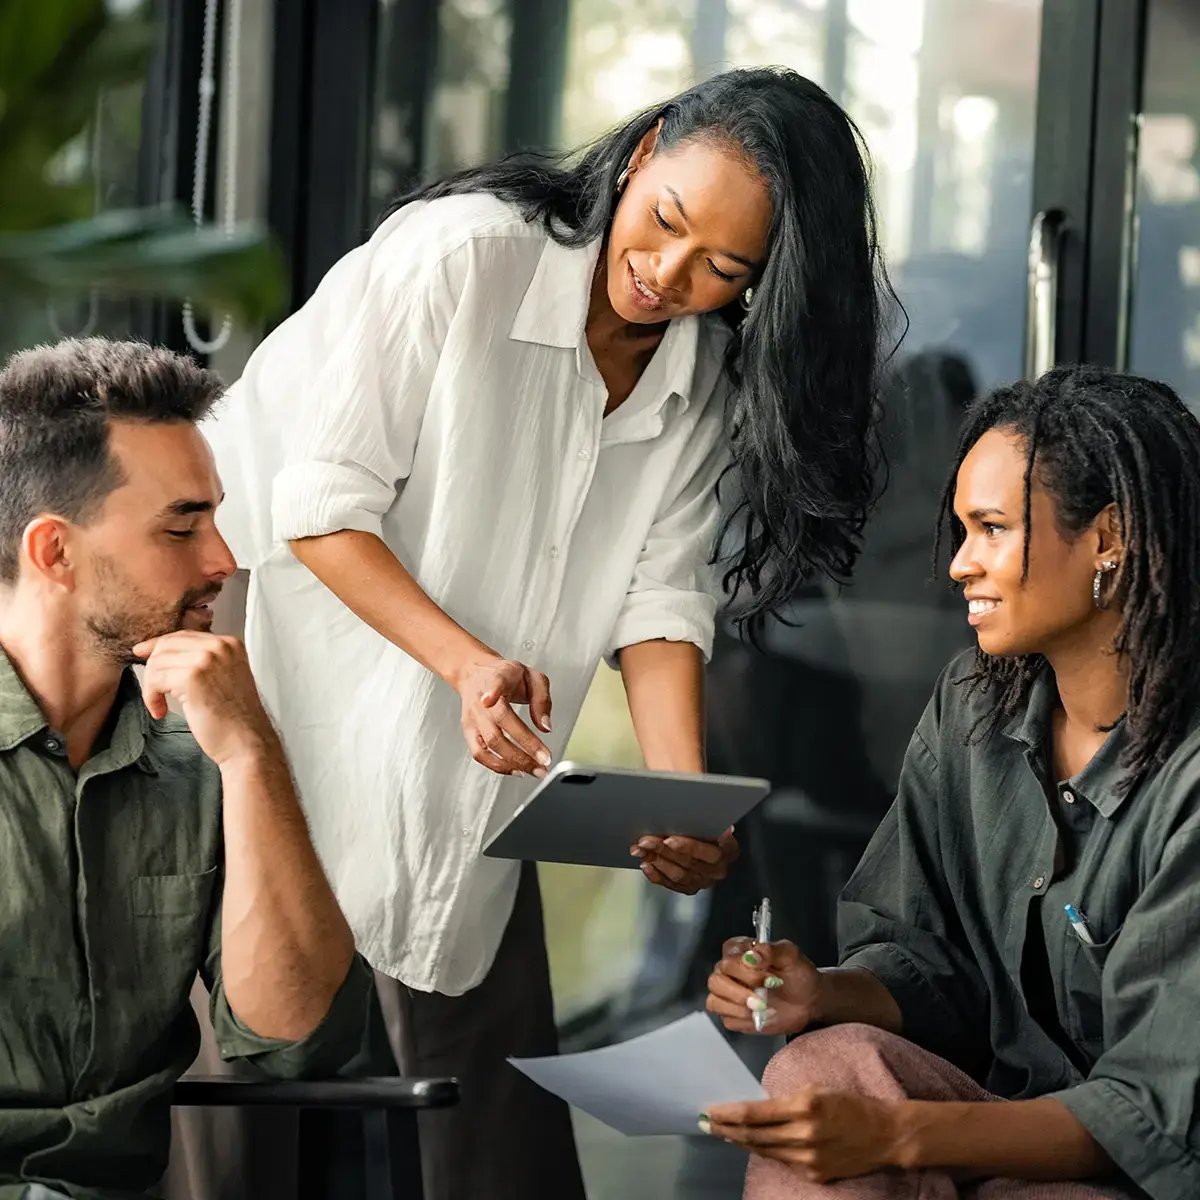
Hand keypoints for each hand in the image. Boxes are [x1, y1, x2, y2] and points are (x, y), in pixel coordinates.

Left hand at [133, 632, 277, 767]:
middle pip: (167, 645)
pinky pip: (155, 679)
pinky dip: (151, 697)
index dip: (159, 645)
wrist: (246, 741)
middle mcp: (220, 646)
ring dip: (152, 686)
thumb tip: (161, 651)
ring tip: (160, 705)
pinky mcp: (192, 677)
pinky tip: (161, 711)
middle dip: (153, 668)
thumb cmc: (234, 718)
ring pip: (157, 662)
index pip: (184, 635)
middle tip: (153, 690)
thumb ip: (202, 660)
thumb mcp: (223, 677)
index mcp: (229, 644)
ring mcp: (206, 659)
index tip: (142, 654)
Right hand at [452, 653, 552, 776]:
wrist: (475, 674)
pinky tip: (516, 770)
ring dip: (513, 762)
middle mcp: (481, 699)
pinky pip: (479, 754)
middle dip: (523, 747)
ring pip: (489, 743)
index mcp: (498, 678)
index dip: (492, 691)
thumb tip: (545, 726)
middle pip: (498, 723)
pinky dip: (497, 766)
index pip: (494, 683)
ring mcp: (473, 717)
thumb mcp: (532, 677)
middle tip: (544, 761)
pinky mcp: (468, 731)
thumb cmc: (507, 676)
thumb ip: (542, 699)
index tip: (489, 699)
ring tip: (535, 770)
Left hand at [631, 827, 738, 894]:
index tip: (671, 840)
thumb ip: (706, 821)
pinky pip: (672, 885)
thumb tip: (706, 817)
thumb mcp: (709, 821)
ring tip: (642, 849)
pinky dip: (656, 874)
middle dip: (664, 849)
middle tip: (647, 840)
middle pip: (691, 861)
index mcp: (729, 850)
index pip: (712, 849)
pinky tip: (646, 864)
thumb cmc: (708, 828)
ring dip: (657, 860)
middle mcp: (718, 868)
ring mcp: (704, 881)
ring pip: (679, 874)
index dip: (690, 845)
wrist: (706, 845)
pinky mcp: (691, 888)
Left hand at [704, 1088, 904, 1183]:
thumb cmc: (848, 1103)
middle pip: (753, 1136)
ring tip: (724, 1133)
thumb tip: (756, 1108)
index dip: (727, 1114)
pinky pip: (781, 1161)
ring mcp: (808, 1159)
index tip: (710, 1110)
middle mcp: (803, 1135)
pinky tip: (752, 1144)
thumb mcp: (815, 1088)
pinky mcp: (813, 1174)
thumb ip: (786, 1099)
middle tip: (707, 1123)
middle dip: (726, 1130)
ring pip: (764, 1151)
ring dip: (741, 1142)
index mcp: (803, 1107)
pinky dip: (765, 1151)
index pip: (753, 1113)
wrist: (883, 1134)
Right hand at [706, 938, 822, 1035]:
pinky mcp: (732, 1014)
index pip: (727, 958)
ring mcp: (728, 994)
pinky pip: (726, 1019)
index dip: (745, 970)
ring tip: (763, 1007)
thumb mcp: (790, 956)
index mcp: (739, 951)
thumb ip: (771, 950)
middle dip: (741, 992)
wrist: (809, 1002)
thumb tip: (752, 956)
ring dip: (740, 1007)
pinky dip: (743, 1020)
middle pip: (716, 981)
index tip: (767, 976)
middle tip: (765, 996)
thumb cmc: (798, 975)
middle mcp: (729, 971)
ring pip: (715, 1001)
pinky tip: (760, 1016)